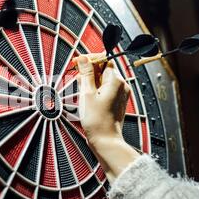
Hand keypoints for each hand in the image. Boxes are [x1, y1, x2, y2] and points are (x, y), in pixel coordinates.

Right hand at [75, 55, 139, 182]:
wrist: (105, 140)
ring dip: (91, 80)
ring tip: (81, 88)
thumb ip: (85, 73)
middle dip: (89, 70)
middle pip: (104, 69)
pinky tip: (87, 95)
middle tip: (76, 75)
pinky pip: (106, 89)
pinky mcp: (117, 102)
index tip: (77, 62)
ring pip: (104, 79)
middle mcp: (121, 85)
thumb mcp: (87, 93)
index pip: (103, 59)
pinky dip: (96, 89)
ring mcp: (120, 94)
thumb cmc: (97, 121)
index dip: (89, 59)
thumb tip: (83, 58)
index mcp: (115, 81)